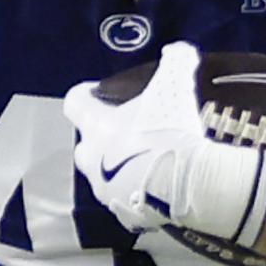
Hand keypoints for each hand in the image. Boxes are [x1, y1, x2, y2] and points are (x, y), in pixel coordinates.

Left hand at [62, 42, 265, 247]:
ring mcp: (107, 191)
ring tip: (148, 160)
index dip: (85, 93)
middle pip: (86, 144)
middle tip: (128, 129)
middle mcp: (93, 160)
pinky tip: (160, 187)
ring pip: (105, 175)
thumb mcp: (176, 87)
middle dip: (101, 136)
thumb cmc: (172, 130)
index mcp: (96, 127)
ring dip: (120, 166)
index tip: (99, 91)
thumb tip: (178, 50)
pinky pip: (126, 200)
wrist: (190, 184)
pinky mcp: (125, 215)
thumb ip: (175, 61)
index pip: (75, 103)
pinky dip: (138, 192)